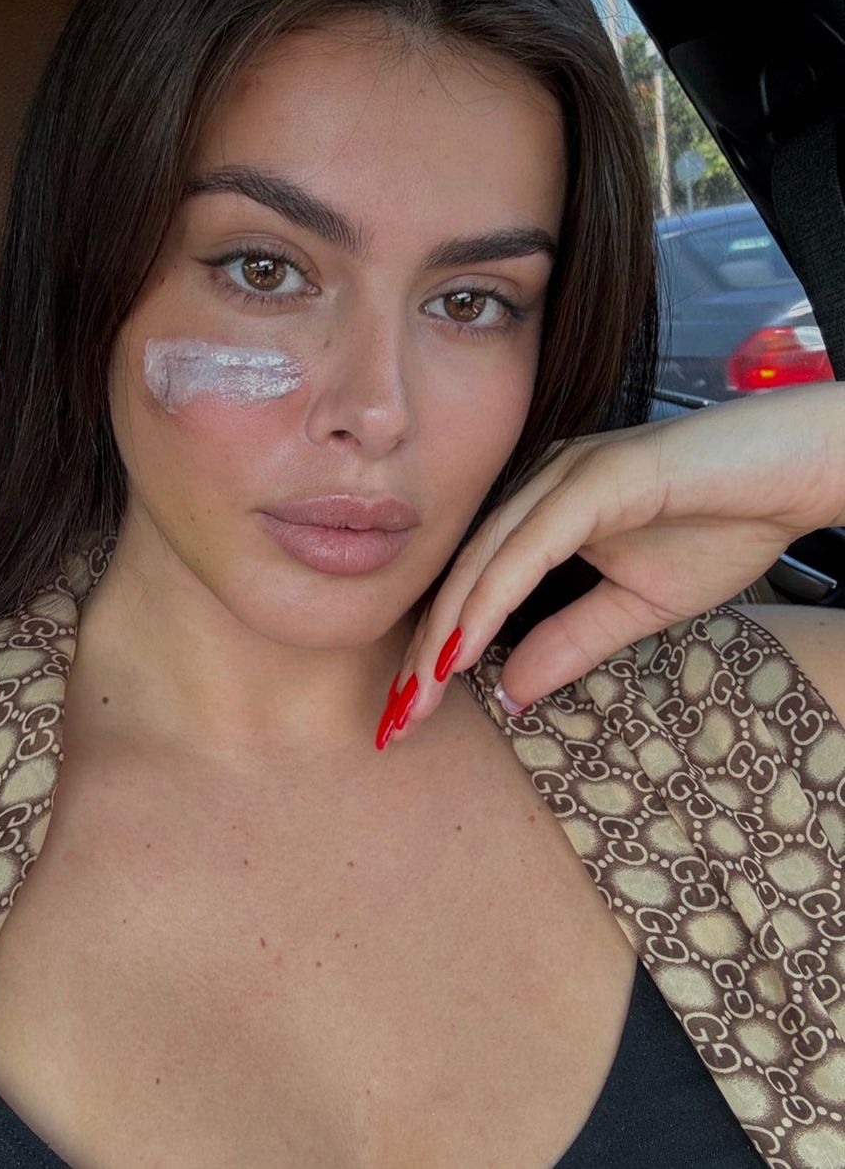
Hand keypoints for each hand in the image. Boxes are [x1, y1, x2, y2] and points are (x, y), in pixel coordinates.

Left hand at [380, 379, 844, 746]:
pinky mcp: (596, 476)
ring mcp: (564, 475)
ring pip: (484, 559)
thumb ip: (569, 642)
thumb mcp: (634, 607)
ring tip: (418, 692)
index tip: (412, 708)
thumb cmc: (723, 525)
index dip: (437, 646)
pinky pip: (531, 546)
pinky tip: (464, 646)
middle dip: (424, 650)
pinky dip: (492, 597)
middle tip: (397, 717)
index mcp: (542, 511)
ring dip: (446, 630)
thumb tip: (510, 692)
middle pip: (463, 574)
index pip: (474, 584)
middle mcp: (540, 487)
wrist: (794, 474)